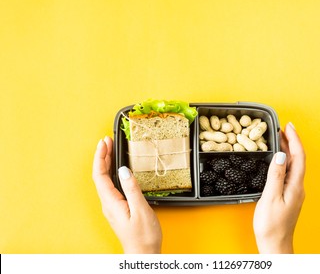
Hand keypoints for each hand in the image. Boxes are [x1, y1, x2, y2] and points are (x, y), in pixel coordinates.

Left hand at [92, 136, 161, 253]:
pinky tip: (118, 169)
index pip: (100, 175)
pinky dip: (112, 172)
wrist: (143, 254)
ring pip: (105, 180)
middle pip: (100, 175)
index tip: (104, 142)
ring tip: (111, 149)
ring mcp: (112, 206)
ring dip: (106, 163)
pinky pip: (111, 185)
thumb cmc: (143, 236)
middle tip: (107, 141)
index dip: (100, 157)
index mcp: (111, 202)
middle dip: (102, 156)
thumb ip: (132, 189)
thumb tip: (124, 170)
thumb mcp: (141, 210)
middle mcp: (108, 203)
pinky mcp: (118, 207)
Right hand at [253, 122, 305, 252]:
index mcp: (295, 185)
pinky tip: (277, 159)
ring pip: (293, 165)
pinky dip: (284, 161)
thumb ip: (276, 175)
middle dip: (291, 141)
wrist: (275, 245)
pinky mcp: (288, 195)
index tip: (289, 126)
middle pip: (297, 159)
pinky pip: (289, 172)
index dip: (295, 139)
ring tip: (278, 139)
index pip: (298, 156)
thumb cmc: (271, 225)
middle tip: (281, 128)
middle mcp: (298, 187)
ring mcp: (294, 191)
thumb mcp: (270, 198)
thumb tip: (281, 155)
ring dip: (287, 150)